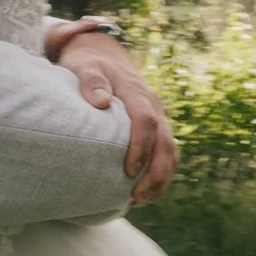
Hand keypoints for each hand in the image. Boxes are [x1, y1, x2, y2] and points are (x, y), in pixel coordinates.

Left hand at [48, 27, 177, 206]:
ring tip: (139, 201)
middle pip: (166, 142)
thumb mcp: (84, 66)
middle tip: (136, 197)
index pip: (146, 122)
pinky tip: (142, 193)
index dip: (141, 147)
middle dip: (156, 172)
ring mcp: (158, 118)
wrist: (103, 54)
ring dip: (161, 179)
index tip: (128, 171)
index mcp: (137, 93)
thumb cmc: (89, 64)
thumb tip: (101, 101)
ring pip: (171, 151)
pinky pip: (166, 153)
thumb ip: (90, 81)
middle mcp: (154, 106)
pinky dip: (160, 175)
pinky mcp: (156, 128)